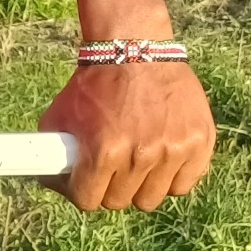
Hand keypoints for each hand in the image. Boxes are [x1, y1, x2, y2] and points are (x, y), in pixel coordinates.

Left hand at [42, 54, 214, 211]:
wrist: (134, 49)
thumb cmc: (95, 84)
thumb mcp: (61, 115)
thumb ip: (52, 153)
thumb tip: (51, 180)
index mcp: (104, 152)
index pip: (89, 201)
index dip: (82, 191)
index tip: (85, 181)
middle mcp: (141, 155)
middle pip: (120, 201)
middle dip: (110, 186)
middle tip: (111, 167)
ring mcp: (173, 151)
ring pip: (151, 198)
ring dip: (141, 184)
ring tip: (136, 159)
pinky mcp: (199, 143)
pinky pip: (183, 184)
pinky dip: (172, 176)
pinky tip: (162, 157)